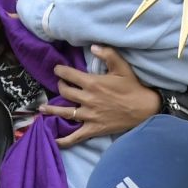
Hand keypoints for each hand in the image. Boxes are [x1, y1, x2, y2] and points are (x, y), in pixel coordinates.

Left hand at [43, 47, 158, 145]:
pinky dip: (64, 140)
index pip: (69, 75)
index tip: (57, 69)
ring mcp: (89, 115)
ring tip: (42, 108)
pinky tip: (55, 141)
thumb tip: (93, 46)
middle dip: (60, 86)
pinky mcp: (93, 129)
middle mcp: (87, 99)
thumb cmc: (133, 87)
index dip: (60, 71)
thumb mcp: (122, 67)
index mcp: (92, 83)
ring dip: (52, 109)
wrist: (144, 109)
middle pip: (65, 92)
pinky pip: (75, 136)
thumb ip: (107, 54)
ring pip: (65, 112)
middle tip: (60, 85)